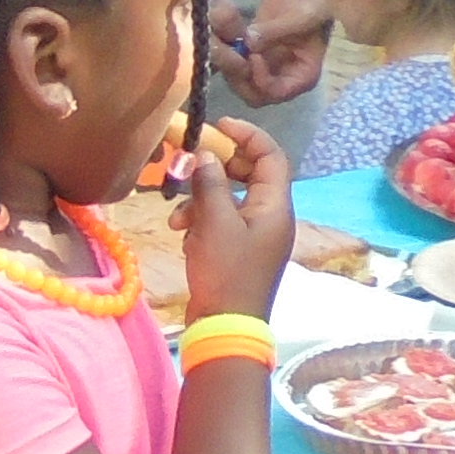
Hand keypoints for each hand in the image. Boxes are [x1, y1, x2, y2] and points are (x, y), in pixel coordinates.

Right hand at [173, 117, 296, 323]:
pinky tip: (183, 235)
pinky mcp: (238, 252)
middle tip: (192, 167)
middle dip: (218, 169)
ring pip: (230, 199)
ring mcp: (255, 236)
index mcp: (276, 207)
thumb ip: (210, 184)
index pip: (271, 156)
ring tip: (178, 217)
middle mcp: (271, 217)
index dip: (247, 135)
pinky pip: (221, 222)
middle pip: (250, 174)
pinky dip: (201, 222)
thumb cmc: (226, 273)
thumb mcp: (214, 223)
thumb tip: (205, 155)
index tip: (219, 126)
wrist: (225, 327)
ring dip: (202, 200)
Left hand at [211, 0, 330, 103]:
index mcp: (302, 77)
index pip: (277, 92)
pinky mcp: (253, 57)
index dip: (261, 79)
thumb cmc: (314, 5)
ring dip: (231, 69)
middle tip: (232, 54)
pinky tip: (224, 41)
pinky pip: (236, 68)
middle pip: (256, 95)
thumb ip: (276, 31)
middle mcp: (284, 79)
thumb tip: (249, 42)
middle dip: (241, 78)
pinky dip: (228, 59)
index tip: (253, 55)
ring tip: (227, 46)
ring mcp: (267, 70)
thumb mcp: (300, 16)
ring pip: (241, 84)